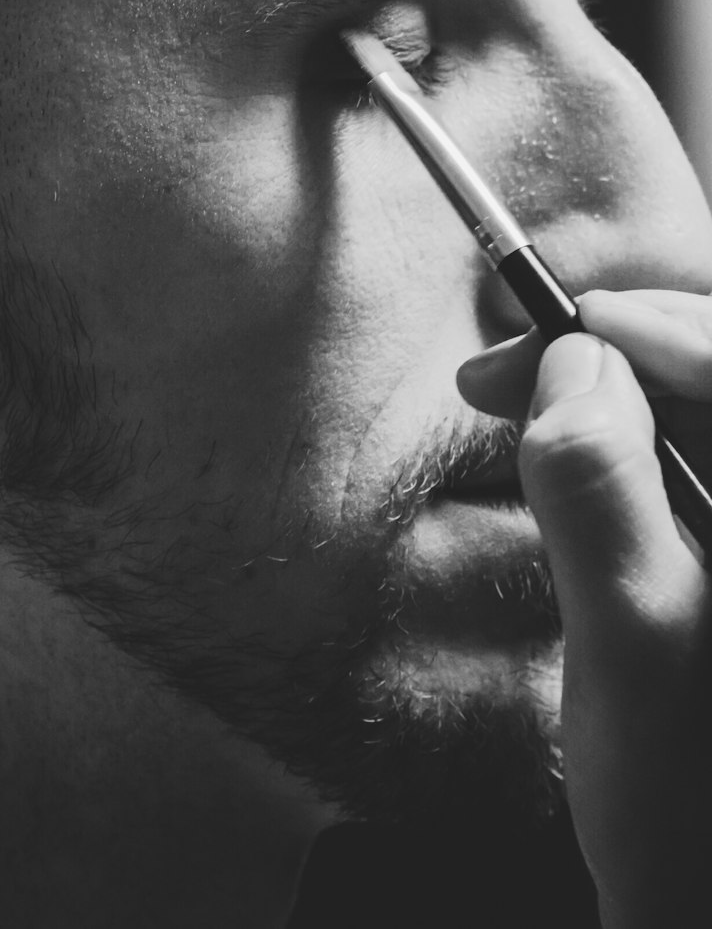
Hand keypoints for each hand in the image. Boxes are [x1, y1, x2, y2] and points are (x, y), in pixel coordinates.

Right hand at [457, 290, 711, 927]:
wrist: (706, 899)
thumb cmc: (687, 802)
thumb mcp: (629, 647)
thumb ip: (599, 497)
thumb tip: (572, 364)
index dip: (655, 327)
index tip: (554, 333)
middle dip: (620, 348)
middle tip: (506, 371)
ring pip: (698, 404)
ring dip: (611, 386)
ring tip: (518, 400)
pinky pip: (688, 452)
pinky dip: (621, 435)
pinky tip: (568, 452)